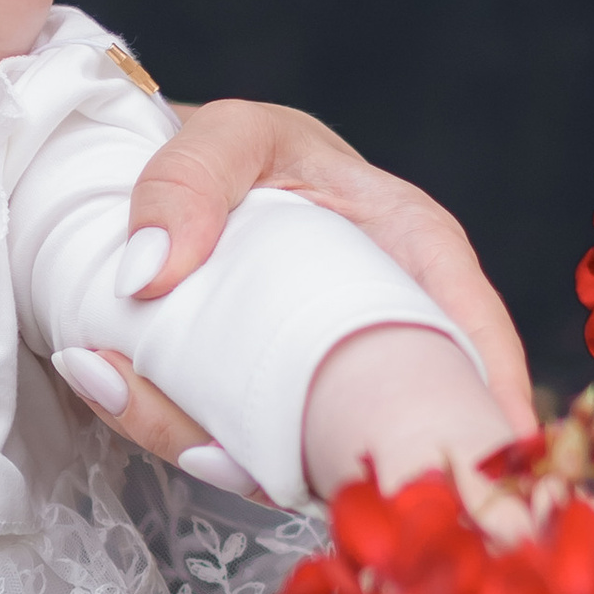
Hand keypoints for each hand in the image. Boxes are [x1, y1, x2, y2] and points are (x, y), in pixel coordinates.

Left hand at [62, 100, 534, 472]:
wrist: (173, 177)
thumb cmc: (238, 151)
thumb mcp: (231, 133)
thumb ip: (192, 178)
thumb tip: (149, 272)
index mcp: (409, 249)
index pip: (472, 328)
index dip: (491, 397)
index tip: (490, 448)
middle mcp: (376, 329)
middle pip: (379, 421)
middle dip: (323, 460)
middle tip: (226, 457)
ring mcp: (320, 382)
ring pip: (291, 453)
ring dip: (204, 446)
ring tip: (111, 382)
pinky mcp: (263, 410)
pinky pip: (226, 445)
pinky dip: (162, 427)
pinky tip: (102, 382)